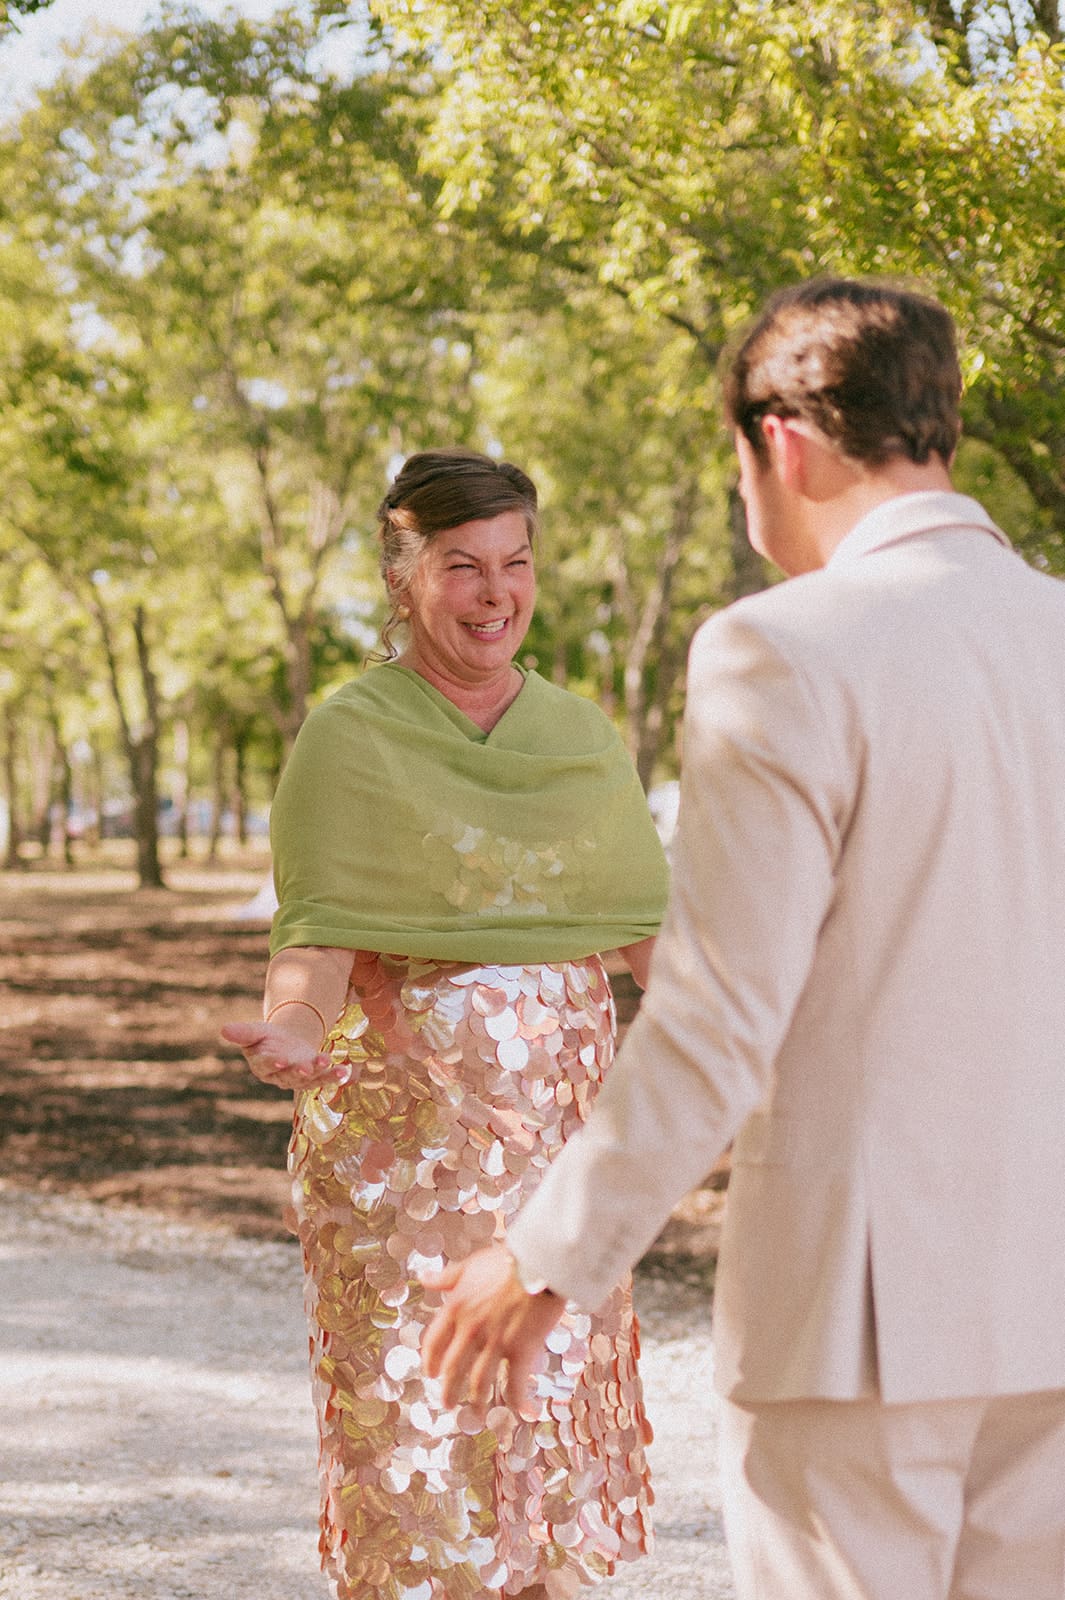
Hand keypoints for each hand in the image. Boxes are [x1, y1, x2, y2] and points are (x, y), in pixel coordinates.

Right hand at [219, 1020, 349, 1090]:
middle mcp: (279, 1077)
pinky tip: (344, 1071)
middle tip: (306, 1067)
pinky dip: (334, 1076)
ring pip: (308, 1079)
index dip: (273, 1063)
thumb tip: (223, 1029)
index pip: (266, 1065)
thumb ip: (242, 1033)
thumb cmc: (266, 1038)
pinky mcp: (313, 1077)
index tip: (280, 1059)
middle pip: (289, 1076)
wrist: (285, 1042)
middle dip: (298, 1071)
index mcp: (261, 1066)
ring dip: (320, 1072)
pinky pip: (323, 1079)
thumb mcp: (255, 1031)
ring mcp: (298, 1079)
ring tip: (328, 1061)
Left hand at [421, 1243, 564, 1412]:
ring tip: (475, 1413)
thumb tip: (423, 1278)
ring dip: (476, 1403)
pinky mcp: (521, 1349)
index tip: (431, 1373)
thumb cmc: (507, 1260)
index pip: (434, 1343)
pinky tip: (522, 1412)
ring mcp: (495, 1342)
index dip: (430, 1362)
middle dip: (448, 1390)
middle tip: (447, 1402)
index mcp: (456, 1308)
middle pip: (453, 1369)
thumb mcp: (471, 1266)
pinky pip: (515, 1384)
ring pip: (480, 1383)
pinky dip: (518, 1402)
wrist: (540, 1261)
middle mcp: (471, 1329)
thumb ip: (447, 1277)